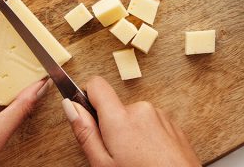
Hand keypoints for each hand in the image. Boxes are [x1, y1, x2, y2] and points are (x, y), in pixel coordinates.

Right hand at [63, 76, 200, 166]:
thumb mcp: (104, 164)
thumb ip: (85, 133)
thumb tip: (70, 106)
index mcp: (120, 118)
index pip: (96, 85)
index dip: (86, 98)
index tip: (86, 115)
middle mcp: (142, 110)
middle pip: (115, 107)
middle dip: (111, 127)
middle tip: (116, 156)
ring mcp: (160, 116)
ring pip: (133, 118)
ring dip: (130, 135)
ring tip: (136, 160)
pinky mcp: (173, 125)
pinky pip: (151, 125)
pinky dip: (147, 139)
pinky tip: (150, 158)